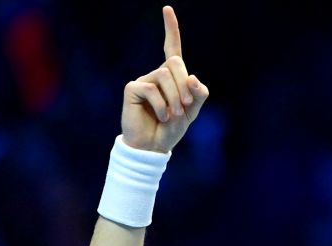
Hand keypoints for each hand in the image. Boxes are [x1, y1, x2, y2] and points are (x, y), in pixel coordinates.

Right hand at [121, 6, 208, 152]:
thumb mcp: (193, 111)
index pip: (171, 48)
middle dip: (185, 86)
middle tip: (185, 107)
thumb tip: (193, 77)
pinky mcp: (132, 88)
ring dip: (174, 99)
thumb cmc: (172, 128)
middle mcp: (157, 74)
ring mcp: (143, 80)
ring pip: (165, 75)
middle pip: (175, 63)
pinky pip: (152, 88)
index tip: (167, 9)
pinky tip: (161, 116)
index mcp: (172, 76)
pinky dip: (162, 105)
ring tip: (172, 115)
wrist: (154, 146)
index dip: (171, 29)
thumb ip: (199, 94)